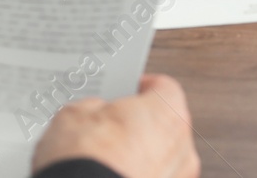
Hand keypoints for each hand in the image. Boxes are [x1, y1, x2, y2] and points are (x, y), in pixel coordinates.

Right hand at [32, 74, 199, 177]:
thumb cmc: (85, 164)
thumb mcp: (74, 116)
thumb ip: (94, 107)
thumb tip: (94, 112)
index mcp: (168, 114)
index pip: (163, 88)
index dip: (139, 87)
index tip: (124, 91)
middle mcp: (182, 149)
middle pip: (164, 125)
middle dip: (138, 125)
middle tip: (106, 127)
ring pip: (161, 159)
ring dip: (139, 156)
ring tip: (103, 158)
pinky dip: (137, 176)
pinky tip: (109, 175)